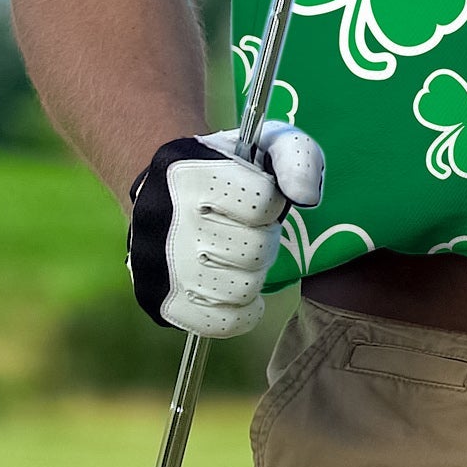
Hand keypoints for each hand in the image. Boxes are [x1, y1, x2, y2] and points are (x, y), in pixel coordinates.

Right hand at [126, 122, 323, 336]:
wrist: (165, 188)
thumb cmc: (230, 167)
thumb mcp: (268, 143)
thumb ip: (299, 158)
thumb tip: (307, 198)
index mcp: (192, 175)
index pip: (263, 203)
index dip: (273, 202)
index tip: (261, 198)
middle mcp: (168, 222)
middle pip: (254, 251)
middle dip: (264, 239)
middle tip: (251, 230)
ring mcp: (160, 268)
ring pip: (241, 289)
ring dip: (253, 273)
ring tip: (240, 256)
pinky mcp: (161, 303)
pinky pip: (221, 324)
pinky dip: (241, 311)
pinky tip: (238, 287)